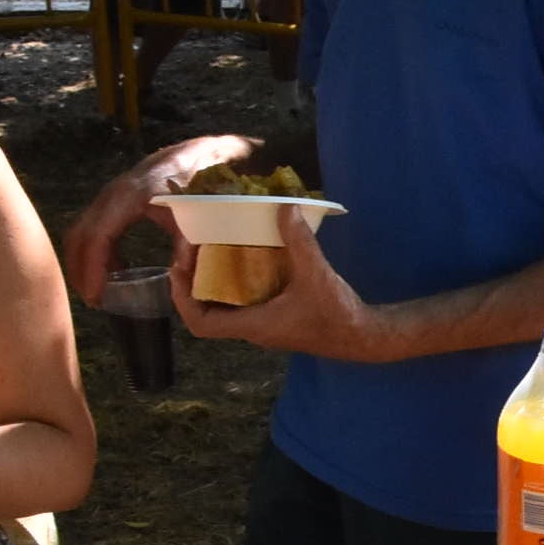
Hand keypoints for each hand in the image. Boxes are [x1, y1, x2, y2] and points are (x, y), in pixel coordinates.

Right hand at [60, 133, 257, 303]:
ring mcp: (111, 194)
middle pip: (80, 235)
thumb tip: (181, 274)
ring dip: (85, 260)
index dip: (92, 269)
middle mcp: (112, 194)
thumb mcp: (199, 214)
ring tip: (99, 290)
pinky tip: (117, 268)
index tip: (95, 296)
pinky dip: (97, 249)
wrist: (207, 154)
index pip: (97, 237)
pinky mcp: (116, 197)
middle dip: (80, 269)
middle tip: (93, 300)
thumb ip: (189, 243)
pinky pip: (95, 225)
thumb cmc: (203, 182)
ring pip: (82, 230)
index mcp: (128, 197)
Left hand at [169, 208, 385, 358]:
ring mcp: (264, 327)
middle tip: (194, 251)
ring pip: (224, 308)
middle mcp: (253, 329)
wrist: (364, 337)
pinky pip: (244, 304)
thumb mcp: (316, 274)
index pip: (201, 323)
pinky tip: (246, 262)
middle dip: (194, 282)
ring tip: (213, 252)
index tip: (179, 268)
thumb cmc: (337, 314)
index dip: (182, 297)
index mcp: (253, 325)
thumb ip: (299, 241)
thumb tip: (284, 207)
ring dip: (214, 283)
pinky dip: (236, 285)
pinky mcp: (276, 321)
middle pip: (207, 312)